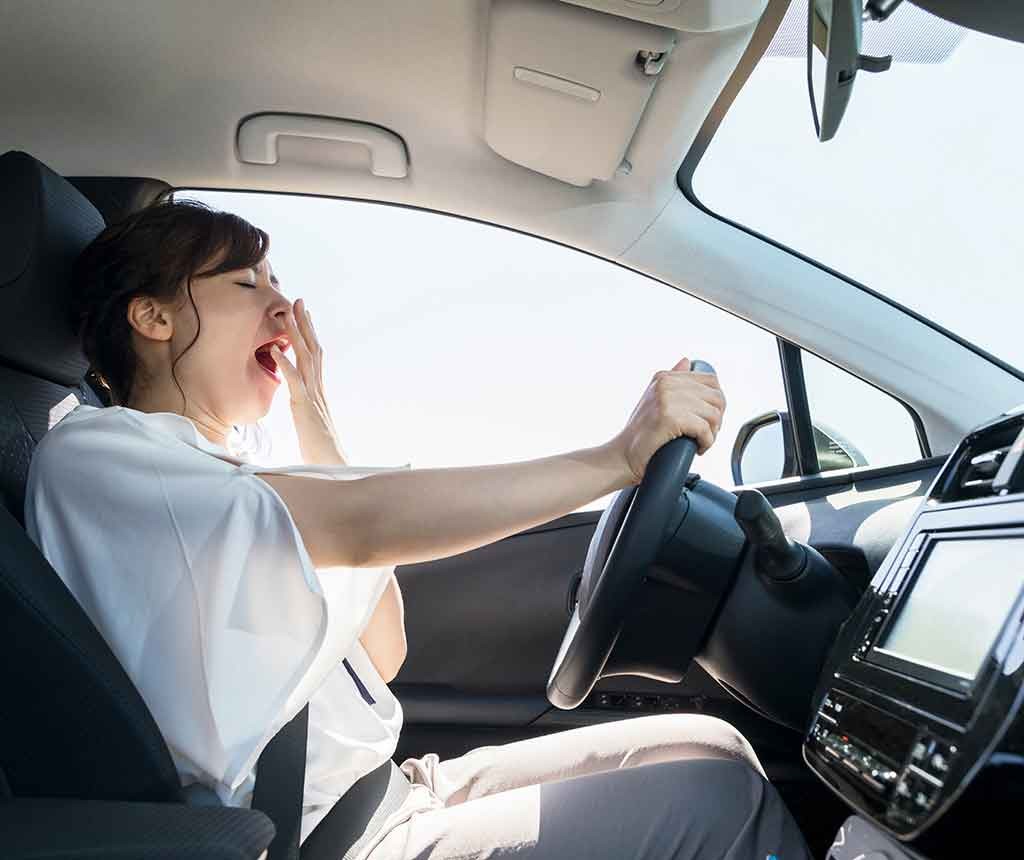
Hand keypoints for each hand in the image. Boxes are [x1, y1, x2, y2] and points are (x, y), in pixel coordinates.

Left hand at [270, 298, 348, 465]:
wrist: (333, 465)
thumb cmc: (321, 449)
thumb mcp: (311, 422)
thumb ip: (307, 407)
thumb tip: (301, 400)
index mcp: (319, 390)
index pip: (316, 355)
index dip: (310, 333)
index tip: (304, 314)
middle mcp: (318, 388)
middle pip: (313, 349)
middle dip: (305, 324)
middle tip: (299, 301)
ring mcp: (313, 396)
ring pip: (306, 358)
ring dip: (296, 335)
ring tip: (288, 314)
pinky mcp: (304, 407)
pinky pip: (294, 381)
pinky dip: (285, 364)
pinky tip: (275, 350)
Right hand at [608, 357, 725, 484]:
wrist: (622, 456)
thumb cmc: (640, 433)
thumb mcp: (654, 399)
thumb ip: (671, 380)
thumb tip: (687, 361)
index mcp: (664, 377)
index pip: (711, 380)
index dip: (717, 402)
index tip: (708, 419)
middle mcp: (666, 384)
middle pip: (716, 397)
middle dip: (717, 419)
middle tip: (706, 433)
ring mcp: (666, 400)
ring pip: (713, 414)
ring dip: (713, 433)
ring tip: (701, 441)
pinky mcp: (669, 418)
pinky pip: (704, 429)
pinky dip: (706, 442)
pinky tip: (698, 448)